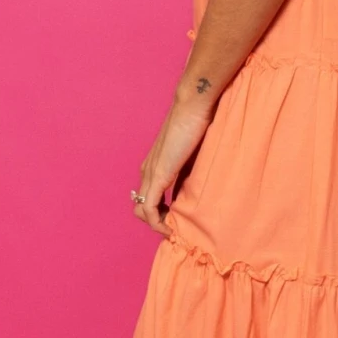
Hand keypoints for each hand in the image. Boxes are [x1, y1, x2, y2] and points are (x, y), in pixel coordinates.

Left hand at [131, 90, 213, 235]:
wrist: (192, 107)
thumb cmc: (197, 123)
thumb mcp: (193, 154)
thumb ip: (189, 170)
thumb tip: (197, 186)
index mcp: (154, 165)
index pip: (147, 196)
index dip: (159, 212)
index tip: (177, 219)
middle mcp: (147, 171)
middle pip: (141, 207)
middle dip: (157, 221)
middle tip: (176, 227)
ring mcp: (150, 174)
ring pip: (142, 210)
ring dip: (157, 224)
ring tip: (174, 229)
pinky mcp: (157, 176)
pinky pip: (149, 208)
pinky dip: (157, 223)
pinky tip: (171, 228)